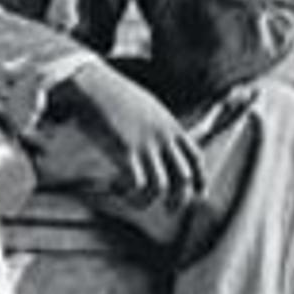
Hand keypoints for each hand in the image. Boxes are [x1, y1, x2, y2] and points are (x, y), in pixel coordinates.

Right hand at [36, 60, 205, 210]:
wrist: (92, 83)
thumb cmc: (115, 94)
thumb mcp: (148, 106)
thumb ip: (161, 127)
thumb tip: (167, 146)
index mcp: (170, 125)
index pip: (197, 157)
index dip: (201, 180)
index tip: (198, 195)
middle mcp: (162, 136)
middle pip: (184, 178)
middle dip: (179, 200)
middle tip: (168, 209)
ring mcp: (145, 143)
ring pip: (161, 187)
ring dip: (148, 200)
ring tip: (133, 200)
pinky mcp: (126, 150)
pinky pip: (137, 184)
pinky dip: (128, 193)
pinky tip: (115, 185)